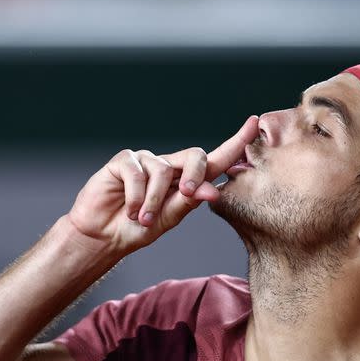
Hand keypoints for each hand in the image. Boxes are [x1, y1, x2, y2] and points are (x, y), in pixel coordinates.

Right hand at [67, 115, 258, 255]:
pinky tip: (130, 209)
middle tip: (187, 195)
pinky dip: (136, 196)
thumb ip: (189, 202)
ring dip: (154, 201)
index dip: (235, 142)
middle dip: (196, 176)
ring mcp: (145, 161)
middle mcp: (168, 166)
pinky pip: (137, 172)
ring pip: (163, 170)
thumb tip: (213, 191)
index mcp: (186, 180)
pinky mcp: (123, 161)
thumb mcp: (168, 219)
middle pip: (195, 156)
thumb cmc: (138, 228)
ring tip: (143, 219)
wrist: (105, 236)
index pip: (215, 160)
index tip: (254, 124)